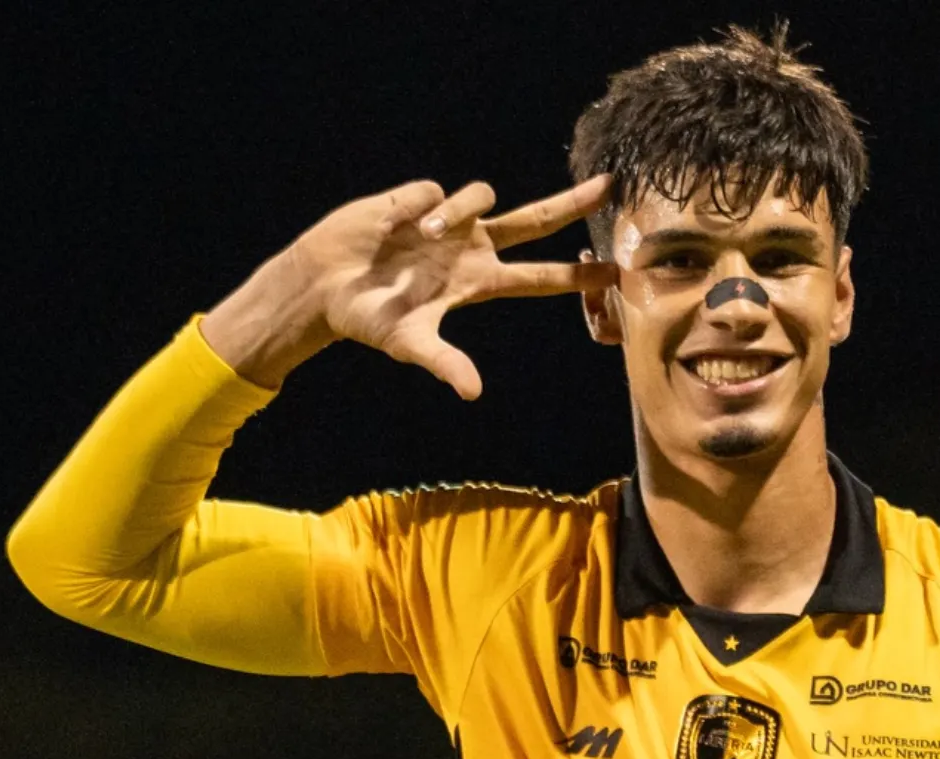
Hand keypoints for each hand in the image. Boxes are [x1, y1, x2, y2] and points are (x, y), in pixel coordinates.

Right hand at [204, 176, 614, 395]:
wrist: (323, 283)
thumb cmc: (367, 318)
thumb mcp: (408, 342)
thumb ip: (444, 362)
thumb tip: (474, 392)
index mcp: (478, 283)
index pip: (539, 278)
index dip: (576, 276)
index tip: (616, 271)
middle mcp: (473, 248)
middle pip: (535, 221)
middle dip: (571, 203)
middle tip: (609, 186)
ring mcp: (450, 221)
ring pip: (480, 196)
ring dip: (456, 211)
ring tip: (417, 232)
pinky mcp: (421, 197)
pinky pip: (435, 192)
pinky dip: (417, 207)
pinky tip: (392, 223)